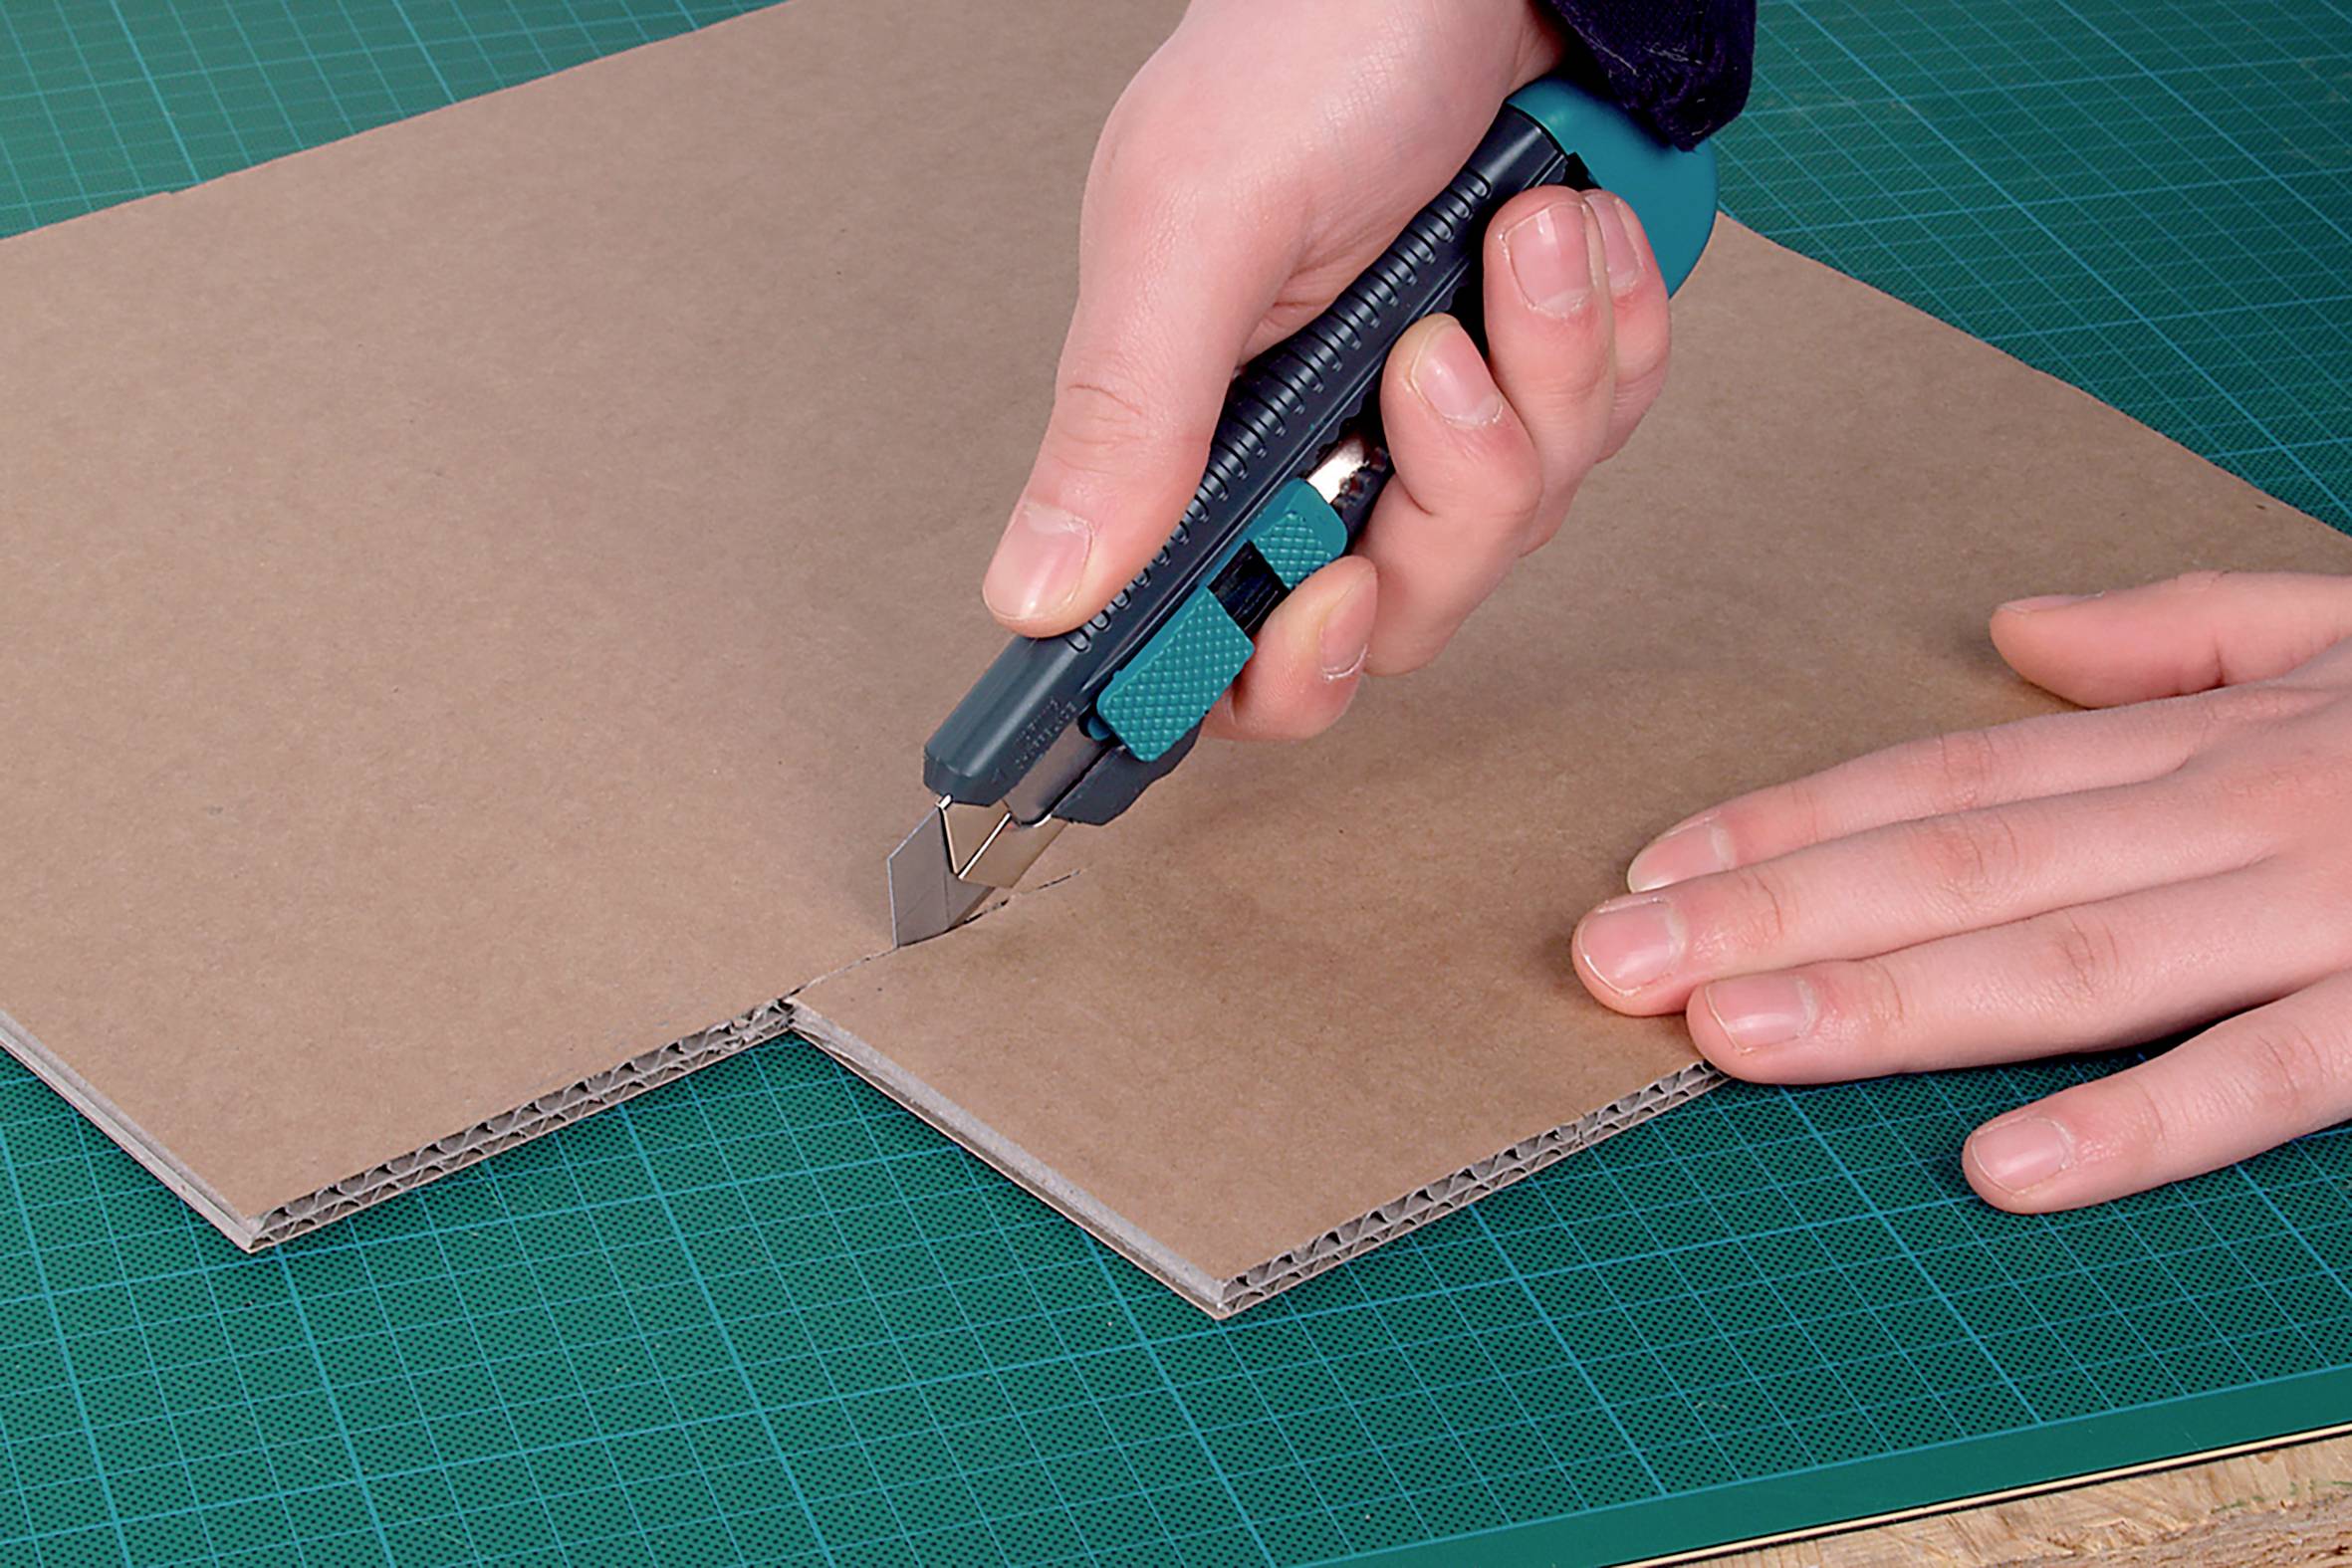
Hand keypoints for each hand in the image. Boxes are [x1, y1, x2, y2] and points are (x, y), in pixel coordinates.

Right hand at [983, 0, 1671, 739]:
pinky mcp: (1534, 372)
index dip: (1281, 672)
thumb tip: (1033, 591)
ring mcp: (1432, 417)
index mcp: (1200, 439)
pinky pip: (1605, 429)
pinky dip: (1608, 332)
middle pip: (1402, 609)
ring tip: (1523, 229)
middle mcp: (1314, 447)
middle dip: (1454, 489)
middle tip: (1439, 350)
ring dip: (1547, 372)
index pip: (1224, 651)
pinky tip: (1568, 231)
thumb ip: (1124, 417)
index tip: (1329, 591)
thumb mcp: (1196, 228)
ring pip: (1519, 518)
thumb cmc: (1311, 46)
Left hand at [1572, 570, 2351, 1210]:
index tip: (1651, 870)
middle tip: (1612, 962)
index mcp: (2205, 746)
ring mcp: (2325, 911)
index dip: (1793, 827)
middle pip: (1964, 864)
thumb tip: (2020, 629)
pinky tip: (1999, 1169)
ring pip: (2072, 957)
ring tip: (1726, 1035)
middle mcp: (2235, 815)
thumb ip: (2185, 633)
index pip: (1955, 784)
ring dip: (1887, 1000)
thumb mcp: (2343, 638)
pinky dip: (2138, 1122)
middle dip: (1773, 914)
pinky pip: (2269, 1074)